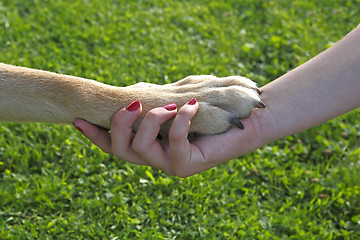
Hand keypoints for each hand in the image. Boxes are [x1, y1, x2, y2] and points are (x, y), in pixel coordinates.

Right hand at [73, 98, 263, 176]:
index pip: (113, 145)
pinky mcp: (188, 165)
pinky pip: (174, 142)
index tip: (77, 120)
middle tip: (133, 104)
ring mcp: (169, 165)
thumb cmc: (205, 109)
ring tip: (170, 105)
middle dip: (119, 124)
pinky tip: (192, 106)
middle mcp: (154, 158)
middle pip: (119, 150)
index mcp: (148, 145)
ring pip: (140, 149)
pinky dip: (179, 120)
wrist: (241, 120)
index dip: (94, 135)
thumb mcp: (173, 101)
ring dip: (151, 121)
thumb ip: (153, 100)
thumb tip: (134, 93)